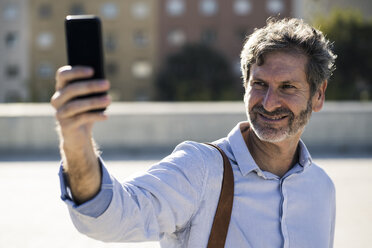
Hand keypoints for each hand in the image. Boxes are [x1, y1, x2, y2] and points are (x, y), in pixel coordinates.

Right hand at [51, 65, 110, 202]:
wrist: (77, 136)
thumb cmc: (84, 112)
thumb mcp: (87, 99)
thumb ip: (91, 89)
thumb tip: (104, 81)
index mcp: (62, 88)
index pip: (63, 75)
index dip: (76, 71)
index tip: (92, 70)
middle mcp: (57, 100)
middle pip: (71, 89)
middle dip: (90, 86)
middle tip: (107, 84)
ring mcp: (60, 113)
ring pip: (76, 105)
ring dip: (94, 101)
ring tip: (109, 100)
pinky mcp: (65, 126)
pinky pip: (81, 119)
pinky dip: (95, 116)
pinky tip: (106, 116)